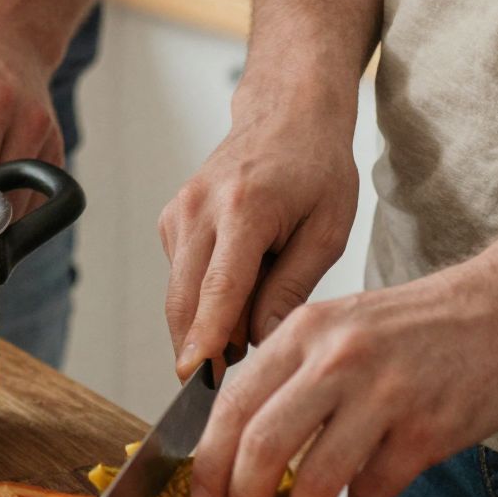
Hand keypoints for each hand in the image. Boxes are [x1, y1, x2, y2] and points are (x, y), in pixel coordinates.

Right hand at [160, 84, 359, 376]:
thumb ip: (292, 289)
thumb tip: (261, 342)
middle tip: (227, 381)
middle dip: (200, 347)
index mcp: (245, 207)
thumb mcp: (328, 231)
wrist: (286, 115)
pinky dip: (204, 298)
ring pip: (179, 295)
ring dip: (208, 323)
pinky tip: (240, 283)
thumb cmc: (317, 168)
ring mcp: (178, 213)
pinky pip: (181, 279)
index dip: (206, 337)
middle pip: (185, 299)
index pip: (219, 287)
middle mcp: (199, 208)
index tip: (194, 377)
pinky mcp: (170, 221)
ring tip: (255, 311)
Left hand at [189, 259, 497, 496]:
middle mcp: (338, 358)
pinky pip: (373, 490)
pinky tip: (371, 486)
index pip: (232, 402)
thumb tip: (236, 447)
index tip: (201, 495)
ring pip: (314, 479)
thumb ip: (290, 374)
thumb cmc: (414, 328)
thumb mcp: (338, 327)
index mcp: (306, 330)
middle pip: (260, 445)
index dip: (208, 460)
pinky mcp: (426, 430)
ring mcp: (384, 395)